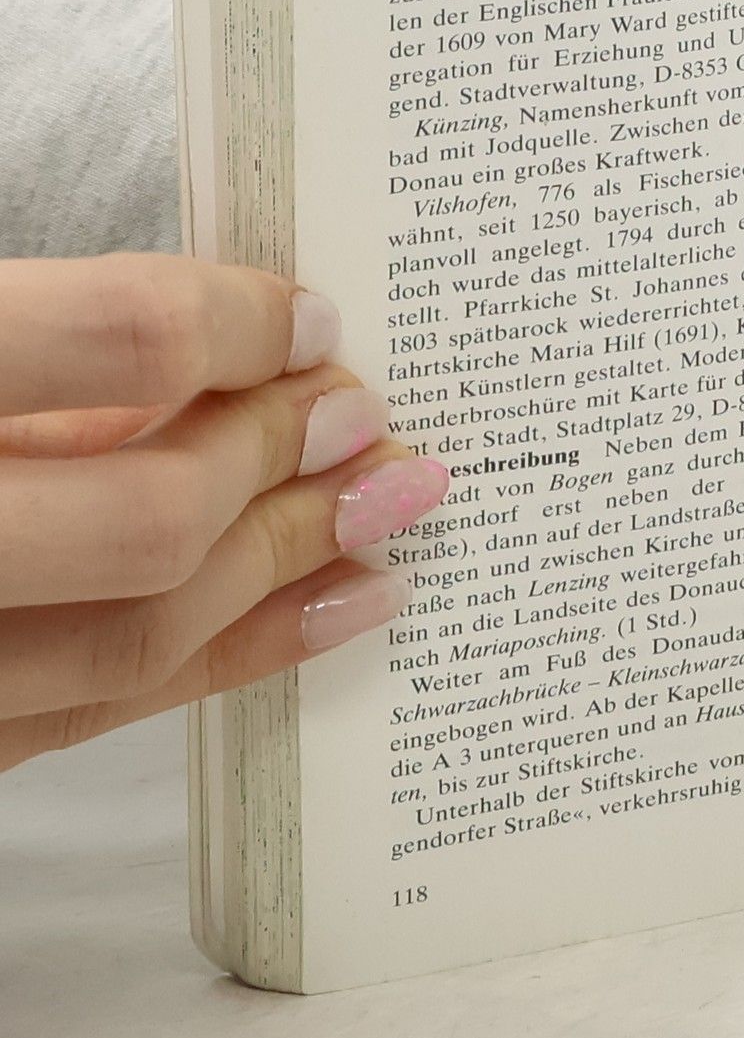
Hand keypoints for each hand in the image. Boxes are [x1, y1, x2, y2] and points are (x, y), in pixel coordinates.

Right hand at [0, 254, 446, 771]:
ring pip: (143, 636)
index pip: (124, 338)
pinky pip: (104, 714)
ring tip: (387, 505)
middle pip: (155, 516)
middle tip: (359, 416)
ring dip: (292, 562)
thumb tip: (235, 359)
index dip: (242, 325)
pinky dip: (241, 652)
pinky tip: (342, 604)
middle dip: (283, 458)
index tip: (312, 322)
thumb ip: (62, 367)